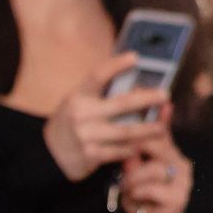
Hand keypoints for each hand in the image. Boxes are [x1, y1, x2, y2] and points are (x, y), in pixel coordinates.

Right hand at [41, 52, 169, 180]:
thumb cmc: (71, 123)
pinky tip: (146, 144)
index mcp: (78, 97)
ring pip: (126, 131)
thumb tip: (136, 82)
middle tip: (165, 95)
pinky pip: (120, 150)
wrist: (47, 155)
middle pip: (121, 104)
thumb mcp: (78, 103)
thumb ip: (100, 95)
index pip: (97, 76)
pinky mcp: (90, 155)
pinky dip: (134, 147)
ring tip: (162, 125)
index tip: (136, 57)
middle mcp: (81, 114)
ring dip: (148, 128)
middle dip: (146, 98)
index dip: (116, 65)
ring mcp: (85, 135)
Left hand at [120, 115, 192, 212]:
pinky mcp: (178, 197)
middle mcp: (181, 165)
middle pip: (159, 146)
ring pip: (153, 169)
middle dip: (137, 151)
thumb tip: (125, 133)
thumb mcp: (135, 172)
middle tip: (124, 158)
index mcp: (171, 155)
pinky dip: (138, 194)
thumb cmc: (143, 195)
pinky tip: (136, 199)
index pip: (164, 133)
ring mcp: (183, 181)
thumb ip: (133, 154)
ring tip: (127, 188)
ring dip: (133, 180)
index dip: (160, 118)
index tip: (160, 102)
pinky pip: (152, 188)